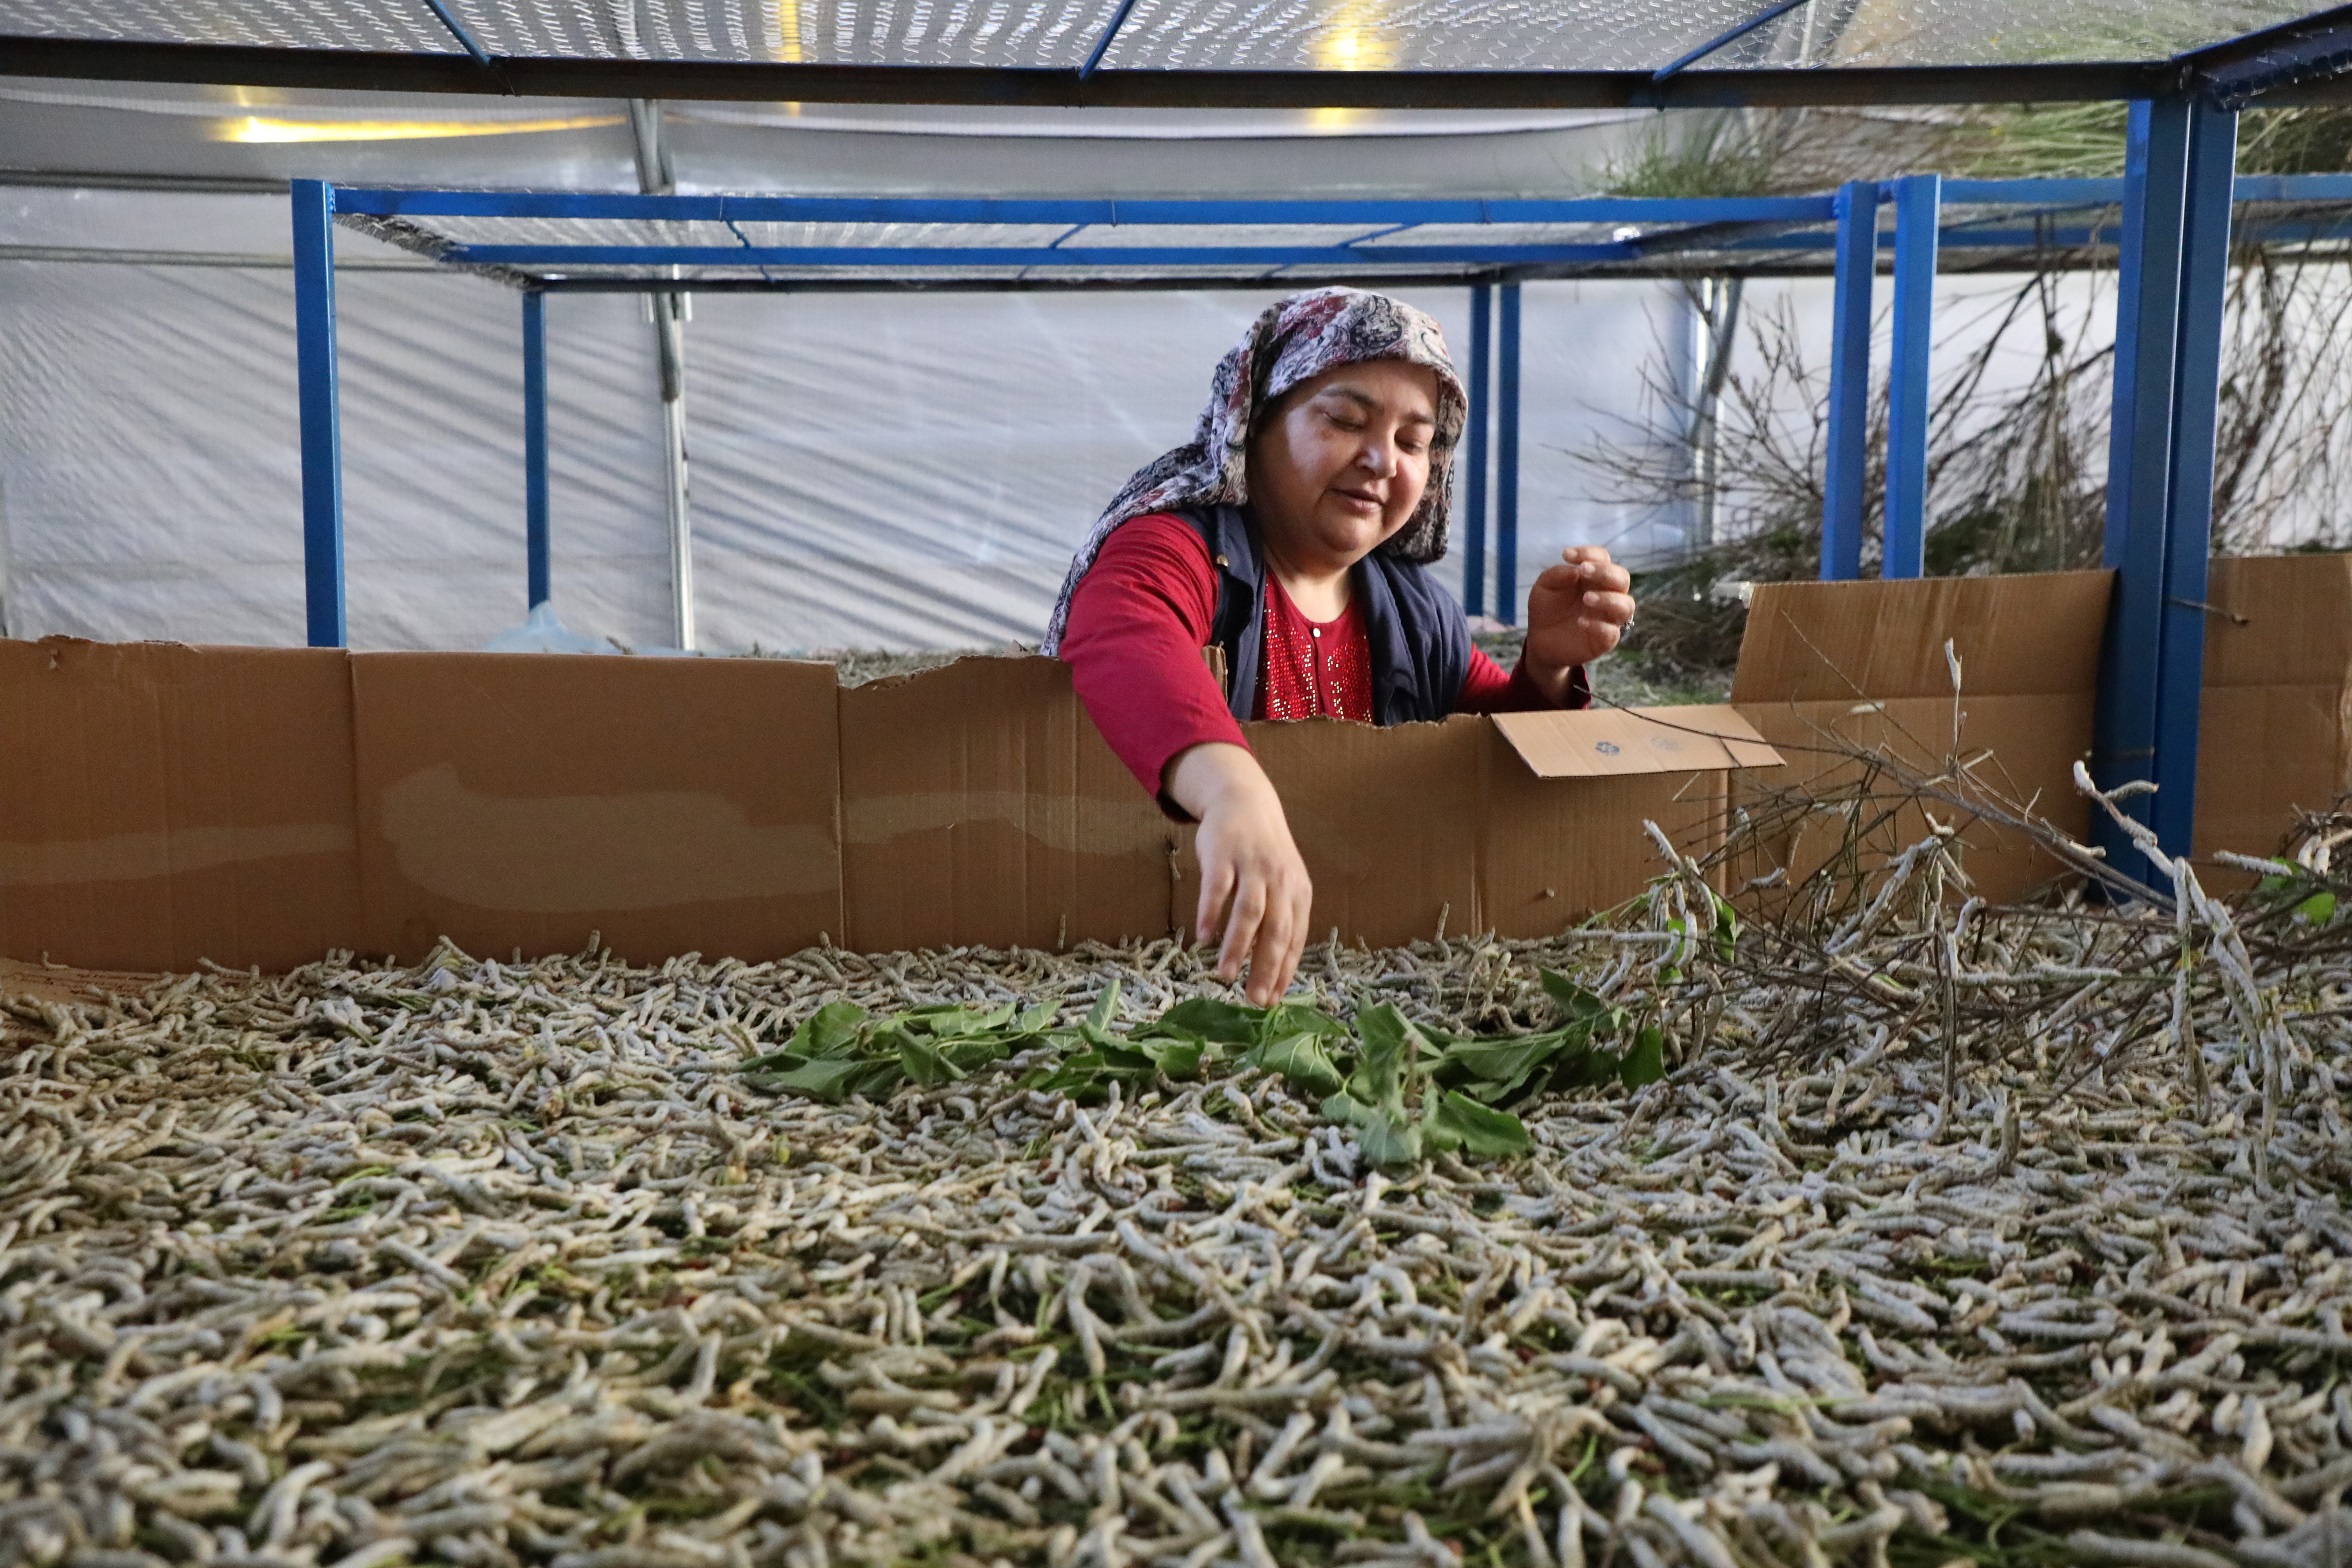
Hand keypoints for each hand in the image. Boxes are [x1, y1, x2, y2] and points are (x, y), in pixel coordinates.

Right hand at [1164, 743, 1311, 1005]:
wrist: (1245, 801)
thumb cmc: (1263, 855)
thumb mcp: (1280, 885)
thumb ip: (1276, 922)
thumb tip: (1268, 971)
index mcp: (1297, 892)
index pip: (1295, 939)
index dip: (1284, 971)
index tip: (1271, 1000)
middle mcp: (1279, 880)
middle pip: (1275, 930)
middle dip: (1265, 968)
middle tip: (1253, 999)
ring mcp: (1252, 865)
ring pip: (1248, 912)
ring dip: (1237, 946)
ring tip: (1225, 976)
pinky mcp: (1223, 853)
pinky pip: (1218, 888)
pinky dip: (1211, 914)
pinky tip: (1203, 938)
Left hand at [1522, 545, 1635, 699]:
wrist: (1540, 640)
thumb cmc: (1546, 608)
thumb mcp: (1544, 587)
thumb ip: (1557, 575)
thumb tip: (1576, 572)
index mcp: (1594, 577)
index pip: (1602, 558)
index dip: (1588, 553)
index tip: (1566, 555)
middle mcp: (1607, 593)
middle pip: (1622, 578)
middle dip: (1605, 572)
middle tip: (1583, 571)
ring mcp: (1608, 617)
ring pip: (1626, 605)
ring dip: (1608, 599)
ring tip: (1586, 599)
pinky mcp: (1605, 639)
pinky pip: (1612, 632)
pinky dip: (1598, 625)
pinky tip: (1580, 622)